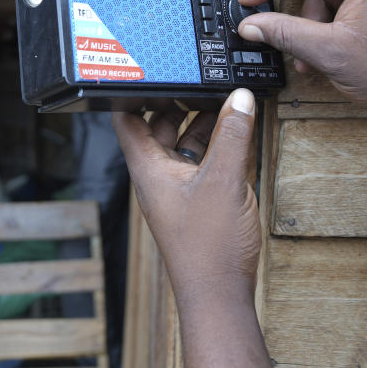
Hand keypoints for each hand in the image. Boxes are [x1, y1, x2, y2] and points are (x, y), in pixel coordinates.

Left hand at [112, 89, 260, 299]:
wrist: (219, 296)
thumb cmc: (208, 248)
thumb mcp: (223, 180)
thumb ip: (232, 135)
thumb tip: (239, 99)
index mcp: (148, 169)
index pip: (126, 119)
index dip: (133, 93)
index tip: (150, 71)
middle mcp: (158, 177)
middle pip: (160, 127)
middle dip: (180, 103)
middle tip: (201, 80)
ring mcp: (178, 190)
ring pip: (185, 145)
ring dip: (203, 124)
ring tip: (227, 102)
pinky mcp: (197, 202)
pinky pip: (202, 164)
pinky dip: (216, 147)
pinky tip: (237, 135)